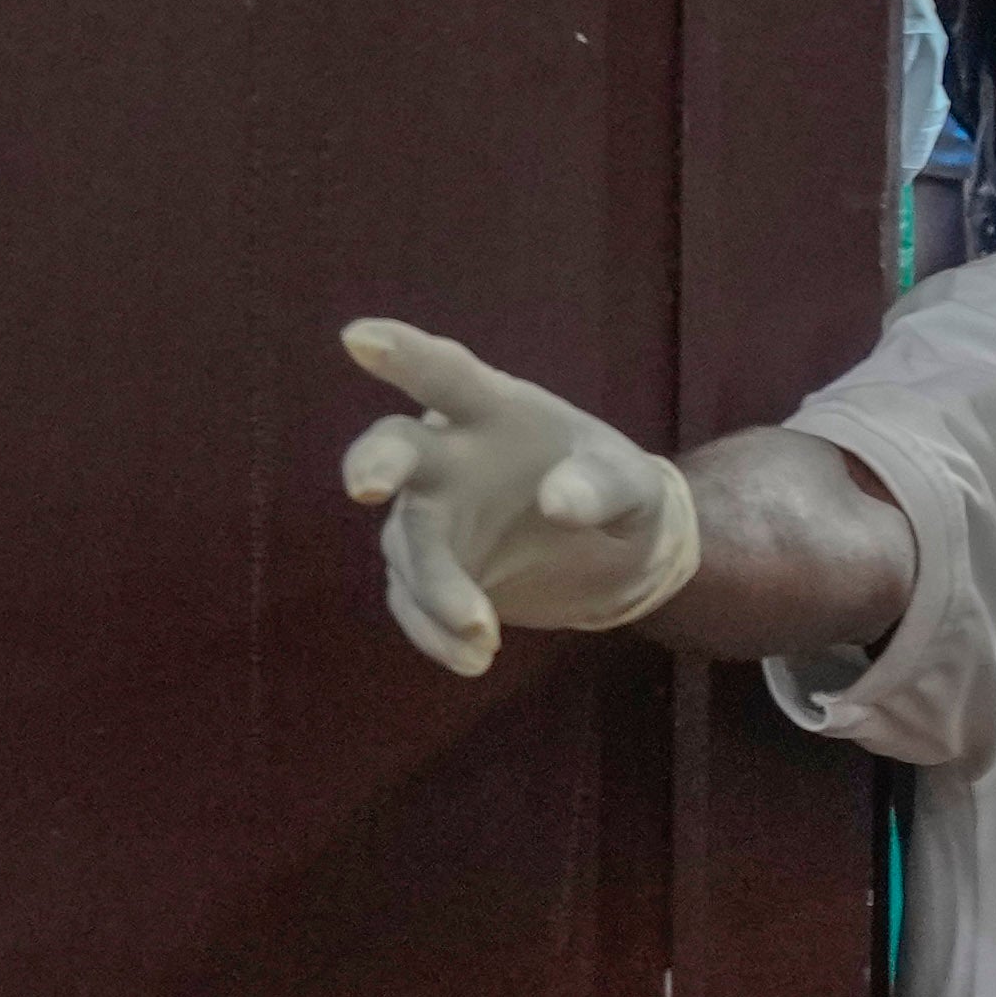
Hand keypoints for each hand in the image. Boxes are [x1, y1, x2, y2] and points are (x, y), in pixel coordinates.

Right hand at [337, 317, 700, 676]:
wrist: (609, 552)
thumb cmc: (616, 492)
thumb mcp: (634, 486)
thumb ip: (605, 486)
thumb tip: (559, 502)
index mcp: (493, 411)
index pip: (445, 375)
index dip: (403, 355)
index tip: (360, 339)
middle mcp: (447, 456)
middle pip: (396, 451)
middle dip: (376, 463)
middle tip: (368, 486)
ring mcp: (429, 516)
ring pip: (406, 546)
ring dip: (435, 590)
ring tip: (482, 637)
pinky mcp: (428, 572)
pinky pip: (413, 601)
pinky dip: (434, 632)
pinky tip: (473, 657)